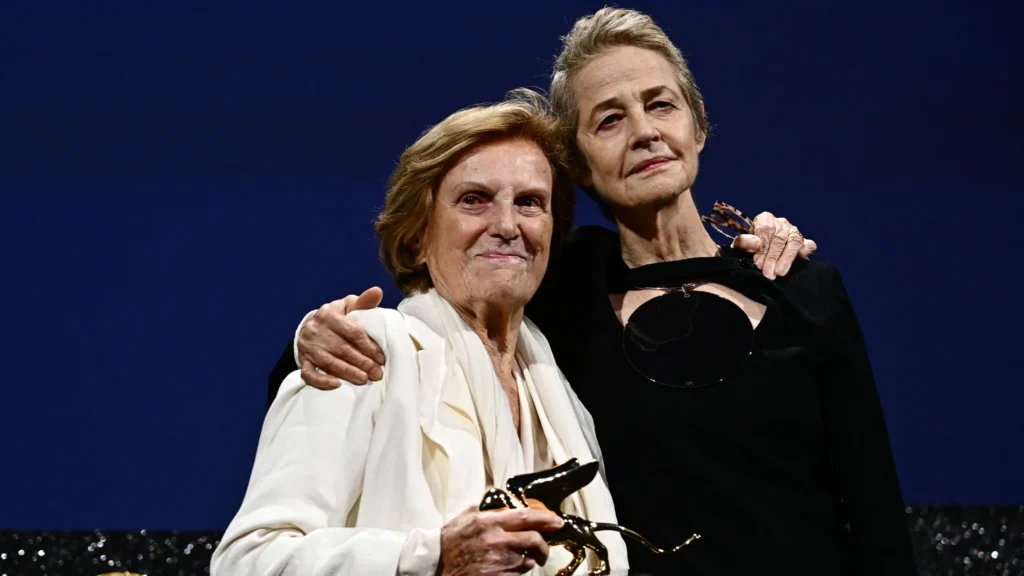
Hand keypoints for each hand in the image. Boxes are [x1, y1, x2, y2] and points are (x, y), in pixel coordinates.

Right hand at [298, 287, 385, 388]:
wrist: (313, 326)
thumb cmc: (338, 317)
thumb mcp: (350, 306)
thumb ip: (364, 302)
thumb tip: (378, 291)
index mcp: (329, 313)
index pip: (352, 332)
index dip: (368, 346)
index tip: (381, 357)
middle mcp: (315, 329)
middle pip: (342, 349)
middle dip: (362, 362)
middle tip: (377, 373)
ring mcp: (307, 346)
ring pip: (328, 362)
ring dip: (348, 373)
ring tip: (364, 379)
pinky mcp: (302, 360)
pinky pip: (309, 374)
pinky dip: (322, 381)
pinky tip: (337, 385)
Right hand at [437, 506, 562, 575]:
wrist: (436, 566)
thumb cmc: (449, 543)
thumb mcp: (464, 518)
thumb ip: (482, 509)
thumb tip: (495, 502)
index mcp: (489, 522)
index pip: (525, 517)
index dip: (546, 518)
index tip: (557, 521)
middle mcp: (497, 541)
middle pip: (534, 540)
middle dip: (544, 546)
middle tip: (544, 548)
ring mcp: (499, 561)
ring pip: (528, 560)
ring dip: (528, 560)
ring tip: (518, 559)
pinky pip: (518, 574)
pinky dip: (518, 572)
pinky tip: (508, 568)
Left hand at [731, 212, 817, 279]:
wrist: (762, 258)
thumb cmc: (750, 250)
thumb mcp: (742, 246)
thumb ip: (744, 243)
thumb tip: (753, 244)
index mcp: (765, 219)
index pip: (766, 228)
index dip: (762, 247)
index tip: (758, 262)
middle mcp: (781, 223)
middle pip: (779, 237)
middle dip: (772, 257)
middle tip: (767, 273)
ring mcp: (794, 231)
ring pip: (794, 241)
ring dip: (786, 259)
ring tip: (779, 273)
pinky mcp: (805, 242)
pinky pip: (808, 245)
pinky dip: (804, 253)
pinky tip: (797, 262)